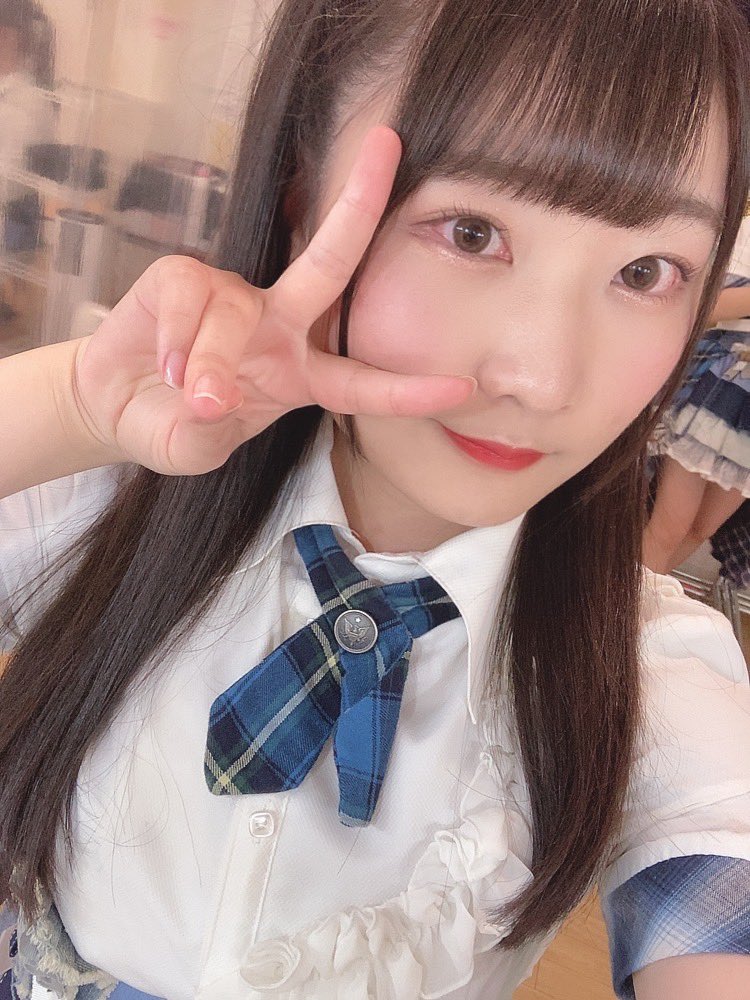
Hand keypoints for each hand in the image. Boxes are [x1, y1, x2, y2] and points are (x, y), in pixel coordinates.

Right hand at [72, 126, 475, 476]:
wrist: (114, 404)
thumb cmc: (172, 425)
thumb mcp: (195, 449)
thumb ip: (206, 436)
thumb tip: (210, 396)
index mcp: (300, 375)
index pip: (362, 381)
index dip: (408, 388)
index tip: (462, 386)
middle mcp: (277, 325)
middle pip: (330, 260)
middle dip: (360, 201)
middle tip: (390, 143)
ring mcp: (231, 297)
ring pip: (235, 311)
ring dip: (212, 361)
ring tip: (193, 396)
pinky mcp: (181, 278)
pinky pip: (189, 294)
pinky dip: (175, 339)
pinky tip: (163, 362)